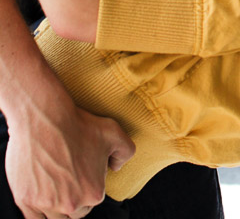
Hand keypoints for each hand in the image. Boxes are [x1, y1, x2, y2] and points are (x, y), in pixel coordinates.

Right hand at [4, 95, 134, 218]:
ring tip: (53, 187)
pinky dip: (37, 211)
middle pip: (74, 213)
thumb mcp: (114, 132)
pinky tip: (40, 196)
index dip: (87, 186)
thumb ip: (126, 152)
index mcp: (93, 193)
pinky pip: (33, 218)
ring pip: (54, 217)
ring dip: (55, 207)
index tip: (80, 173)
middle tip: (67, 179)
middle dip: (73, 199)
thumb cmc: (79, 124)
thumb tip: (117, 167)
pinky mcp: (25, 200)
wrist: (44, 117)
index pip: (92, 201)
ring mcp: (46, 204)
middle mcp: (71, 204)